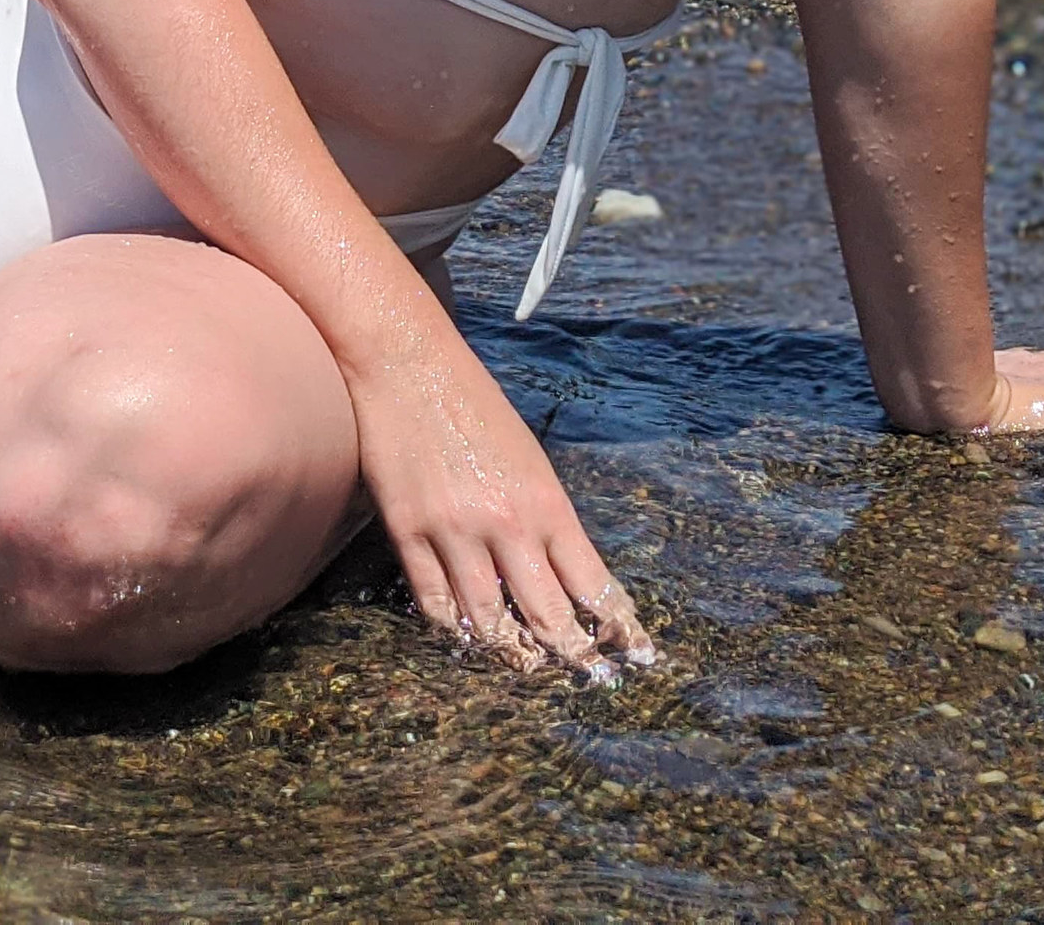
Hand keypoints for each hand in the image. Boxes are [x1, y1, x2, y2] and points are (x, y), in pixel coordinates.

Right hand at [352, 353, 653, 679]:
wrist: (408, 364)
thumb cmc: (475, 405)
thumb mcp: (529, 457)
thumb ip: (546, 516)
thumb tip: (562, 576)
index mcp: (545, 501)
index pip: (593, 584)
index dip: (618, 627)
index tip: (635, 654)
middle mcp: (505, 523)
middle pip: (547, 617)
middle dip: (573, 657)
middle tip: (588, 678)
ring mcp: (453, 531)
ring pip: (489, 622)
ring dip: (513, 654)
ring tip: (528, 666)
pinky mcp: (407, 531)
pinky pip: (434, 602)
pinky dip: (454, 628)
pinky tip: (466, 636)